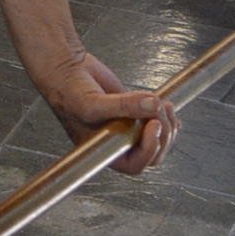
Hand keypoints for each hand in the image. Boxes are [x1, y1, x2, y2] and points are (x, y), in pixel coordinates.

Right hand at [38, 49, 178, 175]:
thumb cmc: (68, 93)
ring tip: (161, 103)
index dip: (149, 148)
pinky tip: (166, 107)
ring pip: (160, 138)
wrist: (67, 71)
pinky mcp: (135, 111)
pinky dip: (167, 115)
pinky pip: (158, 121)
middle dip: (162, 133)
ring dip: (167, 121)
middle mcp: (118, 143)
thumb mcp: (92, 104)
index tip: (152, 125)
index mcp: (105, 151)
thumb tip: (152, 105)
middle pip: (153, 153)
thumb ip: (122, 106)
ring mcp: (129, 127)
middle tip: (158, 111)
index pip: (136, 164)